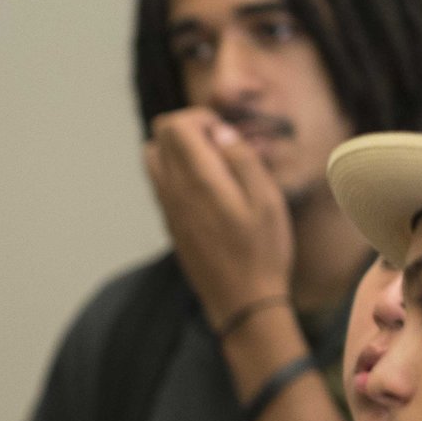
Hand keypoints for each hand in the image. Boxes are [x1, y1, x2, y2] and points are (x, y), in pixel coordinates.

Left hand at [143, 107, 293, 329]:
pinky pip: (161, 184)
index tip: (227, 137)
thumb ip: (241, 159)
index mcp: (197, 181)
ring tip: (218, 168)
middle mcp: (173, 192)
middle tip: (223, 149)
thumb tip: (219, 132)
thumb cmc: (262, 251)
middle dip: (189, 130)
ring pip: (154, 160)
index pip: (173, 125)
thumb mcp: (267, 199)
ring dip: (182, 152)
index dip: (201, 118)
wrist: (241, 302)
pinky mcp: (170, 224)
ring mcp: (167, 210)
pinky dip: (180, 174)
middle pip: (158, 137)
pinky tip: (212, 191)